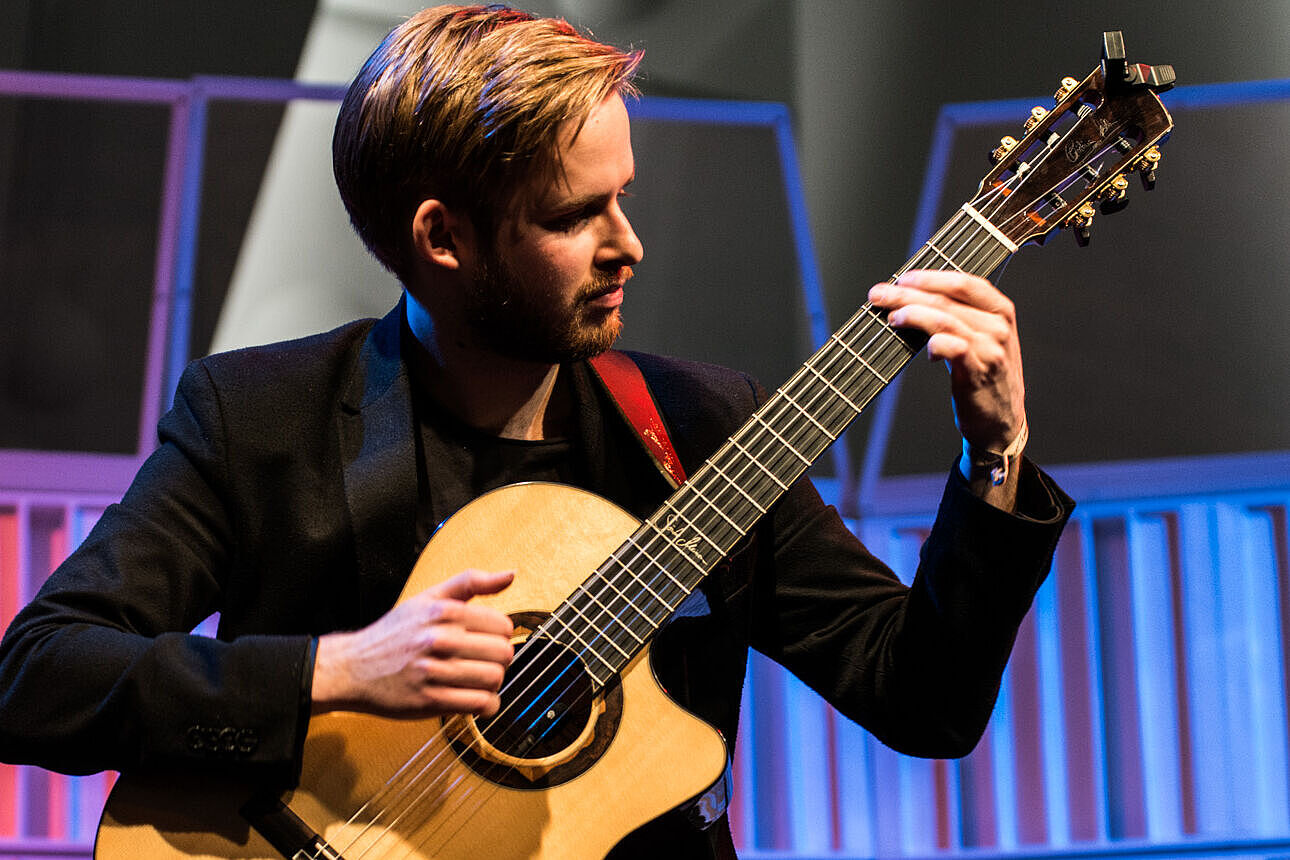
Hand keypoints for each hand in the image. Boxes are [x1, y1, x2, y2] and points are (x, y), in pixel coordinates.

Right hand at [311, 569, 514, 717]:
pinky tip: (475, 699)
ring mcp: (433, 671)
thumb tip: (511, 574)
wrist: (353, 668)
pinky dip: (486, 705)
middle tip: (485, 661)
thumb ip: (470, 583)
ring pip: (493, 679)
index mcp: (443, 611)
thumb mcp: (428, 597)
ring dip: (493, 683)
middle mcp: (439, 639)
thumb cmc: (395, 632)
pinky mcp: (429, 700)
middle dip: (500, 659)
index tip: (487, 640)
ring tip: (478, 680)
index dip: (501, 635)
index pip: (502, 626)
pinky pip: (479, 704)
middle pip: (502, 653)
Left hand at [868, 270, 1025, 452]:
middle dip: (908, 293)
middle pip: (947, 299)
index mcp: (1000, 310)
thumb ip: (957, 317)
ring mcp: (992, 348)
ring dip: (913, 314)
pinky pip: (954, 347)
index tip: (902, 279)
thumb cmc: (985, 376)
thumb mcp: (981, 338)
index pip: (963, 282)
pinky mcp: (979, 372)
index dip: (930, 277)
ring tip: (892, 317)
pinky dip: (935, 343)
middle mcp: (998, 326)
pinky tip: (926, 350)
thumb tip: (911, 300)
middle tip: (880, 294)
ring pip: (946, 320)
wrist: (1001, 420)